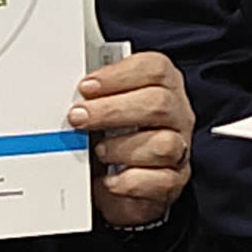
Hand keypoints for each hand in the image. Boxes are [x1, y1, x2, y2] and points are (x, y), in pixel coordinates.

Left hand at [71, 49, 193, 229]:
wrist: (121, 177)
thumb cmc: (114, 133)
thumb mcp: (106, 105)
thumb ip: (96, 94)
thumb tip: (72, 94)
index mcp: (164, 85)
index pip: (154, 69)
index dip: (118, 76)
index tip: (86, 87)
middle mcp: (176, 114)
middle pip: (158, 103)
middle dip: (112, 110)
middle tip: (79, 117)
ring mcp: (179, 148)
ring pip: (163, 144)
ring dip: (122, 148)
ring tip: (98, 151)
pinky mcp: (174, 180)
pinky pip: (161, 181)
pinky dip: (130, 181)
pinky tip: (111, 179)